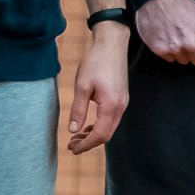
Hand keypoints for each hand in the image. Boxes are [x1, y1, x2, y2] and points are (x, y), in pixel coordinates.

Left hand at [68, 24, 129, 153]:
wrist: (112, 44)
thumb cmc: (95, 62)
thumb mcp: (82, 86)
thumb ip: (78, 110)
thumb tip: (73, 131)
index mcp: (110, 105)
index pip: (100, 134)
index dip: (86, 145)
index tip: (72, 149)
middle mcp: (120, 106)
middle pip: (107, 134)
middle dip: (90, 143)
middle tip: (71, 146)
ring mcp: (123, 102)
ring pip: (110, 127)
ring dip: (94, 135)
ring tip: (76, 137)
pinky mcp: (121, 98)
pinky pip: (112, 119)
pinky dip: (100, 126)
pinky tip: (87, 125)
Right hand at [136, 0, 194, 65]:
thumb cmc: (181, 4)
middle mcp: (191, 44)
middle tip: (190, 40)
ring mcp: (176, 48)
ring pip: (184, 60)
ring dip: (183, 52)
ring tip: (178, 37)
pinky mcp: (161, 50)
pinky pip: (171, 58)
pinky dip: (170, 51)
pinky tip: (168, 38)